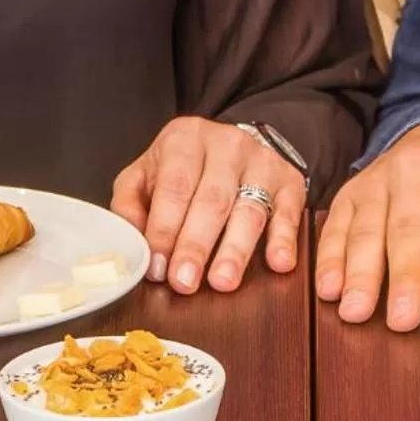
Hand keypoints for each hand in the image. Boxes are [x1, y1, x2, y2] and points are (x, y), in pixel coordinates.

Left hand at [112, 117, 304, 294]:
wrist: (231, 146)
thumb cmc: (182, 168)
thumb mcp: (145, 175)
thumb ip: (130, 204)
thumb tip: (131, 241)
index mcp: (185, 139)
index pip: (174, 187)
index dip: (165, 229)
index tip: (157, 266)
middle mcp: (227, 145)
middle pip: (212, 200)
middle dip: (196, 245)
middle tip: (184, 281)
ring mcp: (262, 161)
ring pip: (249, 209)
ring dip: (236, 250)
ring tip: (222, 281)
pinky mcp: (289, 181)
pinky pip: (289, 212)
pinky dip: (284, 239)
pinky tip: (279, 262)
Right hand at [316, 117, 419, 330]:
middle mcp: (417, 168)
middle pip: (411, 227)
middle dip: (406, 276)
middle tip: (402, 319)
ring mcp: (378, 179)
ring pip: (367, 229)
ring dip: (359, 274)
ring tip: (356, 312)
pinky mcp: (351, 191)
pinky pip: (336, 227)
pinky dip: (329, 260)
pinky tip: (329, 290)